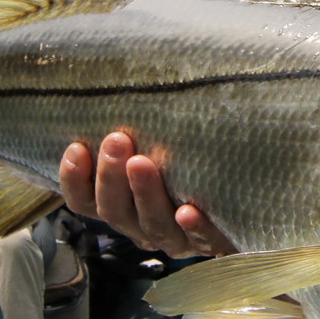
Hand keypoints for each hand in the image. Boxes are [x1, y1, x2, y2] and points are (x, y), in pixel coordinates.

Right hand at [59, 131, 235, 257]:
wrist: (245, 204)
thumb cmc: (188, 162)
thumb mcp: (156, 145)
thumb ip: (135, 130)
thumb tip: (119, 75)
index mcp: (122, 207)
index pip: (85, 201)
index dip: (74, 180)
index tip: (76, 147)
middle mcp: (143, 227)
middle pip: (116, 212)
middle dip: (111, 177)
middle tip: (116, 140)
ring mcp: (176, 239)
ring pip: (153, 225)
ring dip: (145, 194)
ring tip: (142, 163)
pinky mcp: (212, 244)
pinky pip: (202, 240)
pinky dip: (193, 227)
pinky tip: (187, 211)